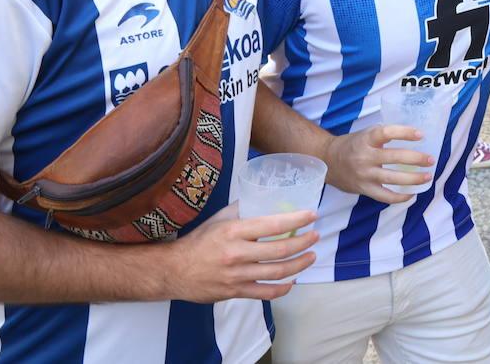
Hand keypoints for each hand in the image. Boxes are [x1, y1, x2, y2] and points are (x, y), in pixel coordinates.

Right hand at [167, 204, 317, 301]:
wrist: (173, 270)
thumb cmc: (199, 241)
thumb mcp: (220, 219)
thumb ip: (242, 209)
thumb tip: (264, 196)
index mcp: (234, 231)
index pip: (273, 224)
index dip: (297, 220)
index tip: (312, 215)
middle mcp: (236, 253)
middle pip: (280, 250)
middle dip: (304, 242)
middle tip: (316, 236)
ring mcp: (236, 275)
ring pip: (277, 272)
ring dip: (299, 264)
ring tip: (311, 256)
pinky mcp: (234, 292)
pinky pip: (265, 293)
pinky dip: (282, 288)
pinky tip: (292, 281)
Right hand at [325, 125, 433, 204]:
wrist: (328, 161)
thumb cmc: (353, 145)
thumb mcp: (366, 134)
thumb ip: (385, 136)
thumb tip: (416, 137)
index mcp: (366, 139)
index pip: (386, 133)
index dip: (404, 133)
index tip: (421, 134)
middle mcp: (364, 156)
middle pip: (394, 157)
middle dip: (416, 159)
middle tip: (431, 160)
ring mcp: (364, 174)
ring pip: (392, 178)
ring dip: (413, 179)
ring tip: (427, 176)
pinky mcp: (363, 189)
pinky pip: (385, 196)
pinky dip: (400, 197)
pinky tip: (412, 193)